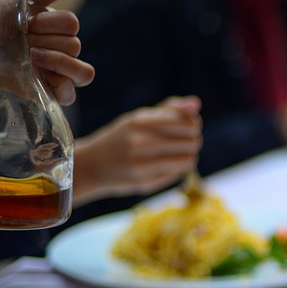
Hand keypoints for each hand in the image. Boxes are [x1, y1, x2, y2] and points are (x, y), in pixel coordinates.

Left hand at [27, 0, 96, 104]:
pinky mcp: (49, 94)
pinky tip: (41, 77)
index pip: (71, 24)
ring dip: (56, 61)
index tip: (27, 23)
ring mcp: (57, 73)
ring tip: (31, 58)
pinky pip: (72, 93)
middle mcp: (60, 50)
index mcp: (54, 28)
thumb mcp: (22, 0)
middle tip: (22, 42)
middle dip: (46, 41)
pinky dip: (60, 85)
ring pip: (83, 72)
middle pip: (74, 45)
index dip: (49, 24)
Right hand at [72, 96, 202, 205]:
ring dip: (188, 156)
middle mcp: (140, 142)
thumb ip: (170, 110)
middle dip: (193, 141)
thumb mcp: (139, 118)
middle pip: (191, 142)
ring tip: (179, 154)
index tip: (189, 127)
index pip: (186, 122)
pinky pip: (177, 175)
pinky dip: (177, 169)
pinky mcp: (143, 183)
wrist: (91, 165)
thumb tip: (196, 104)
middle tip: (185, 142)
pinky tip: (166, 165)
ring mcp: (141, 165)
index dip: (193, 125)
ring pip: (188, 160)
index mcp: (140, 121)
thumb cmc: (121, 138)